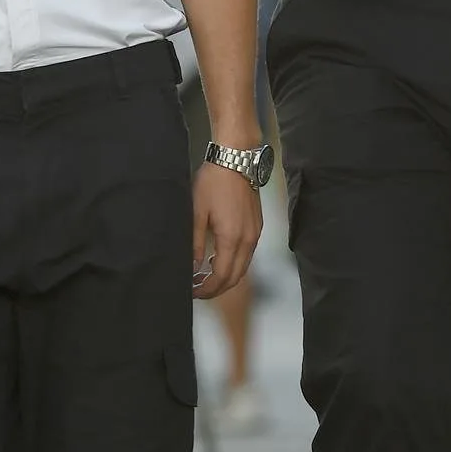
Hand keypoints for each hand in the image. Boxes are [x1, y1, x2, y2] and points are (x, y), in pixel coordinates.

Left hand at [192, 163, 261, 297]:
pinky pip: (248, 254)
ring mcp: (255, 233)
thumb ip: (194, 243)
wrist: (236, 159)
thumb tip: (192, 266)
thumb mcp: (196, 212)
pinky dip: (235, 263)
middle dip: (218, 288)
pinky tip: (220, 259)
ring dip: (227, 276)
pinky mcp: (257, 225)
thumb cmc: (214, 182)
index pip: (222, 276)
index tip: (194, 292)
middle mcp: (248, 239)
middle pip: (236, 276)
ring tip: (207, 277)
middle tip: (199, 290)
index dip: (208, 289)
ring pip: (243, 266)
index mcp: (232, 238)